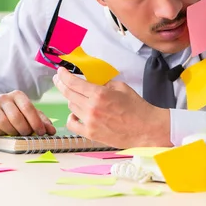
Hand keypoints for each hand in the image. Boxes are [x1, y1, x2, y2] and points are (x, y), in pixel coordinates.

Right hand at [0, 90, 55, 135]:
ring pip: (3, 122)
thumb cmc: (16, 112)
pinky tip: (4, 134)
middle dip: (24, 129)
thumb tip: (52, 131)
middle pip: (16, 116)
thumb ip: (41, 121)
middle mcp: (4, 98)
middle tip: (27, 134)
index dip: (35, 122)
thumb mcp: (29, 113)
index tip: (40, 133)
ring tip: (17, 134)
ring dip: (12, 132)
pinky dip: (0, 133)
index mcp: (18, 95)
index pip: (28, 108)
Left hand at [53, 67, 171, 148]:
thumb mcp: (121, 87)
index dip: (64, 75)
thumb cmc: (136, 107)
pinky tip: (75, 113)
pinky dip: (71, 117)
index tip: (60, 71)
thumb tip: (91, 82)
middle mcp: (92, 108)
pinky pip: (72, 124)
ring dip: (71, 100)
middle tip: (58, 80)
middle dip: (61, 84)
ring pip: (70, 107)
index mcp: (99, 94)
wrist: (146, 128)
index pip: (74, 83)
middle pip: (68, 94)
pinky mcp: (91, 134)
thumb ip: (103, 83)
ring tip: (76, 96)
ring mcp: (90, 122)